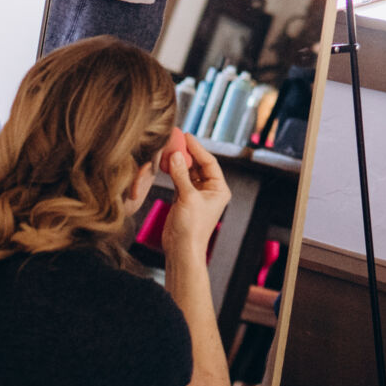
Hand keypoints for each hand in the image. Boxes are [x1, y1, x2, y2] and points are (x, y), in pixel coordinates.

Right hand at [161, 133, 230, 262]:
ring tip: (169, 148)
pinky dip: (173, 171)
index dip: (198, 148)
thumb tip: (176, 154)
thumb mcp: (188, 198)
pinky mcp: (184, 198)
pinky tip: (166, 162)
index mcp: (219, 189)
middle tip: (175, 139)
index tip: (186, 136)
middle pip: (199, 165)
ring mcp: (196, 194)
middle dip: (187, 153)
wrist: (181, 249)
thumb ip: (181, 175)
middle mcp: (210, 190)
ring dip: (179, 161)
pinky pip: (179, 179)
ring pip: (188, 171)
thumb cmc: (192, 227)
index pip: (209, 162)